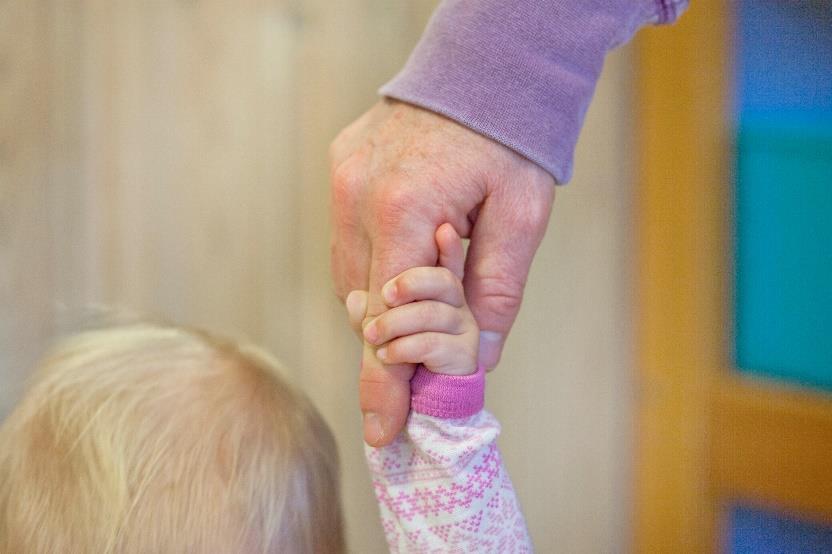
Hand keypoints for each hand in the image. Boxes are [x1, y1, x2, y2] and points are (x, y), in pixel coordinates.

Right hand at [330, 100, 553, 444]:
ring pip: (349, 280)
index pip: (387, 321)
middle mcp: (359, 198)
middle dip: (396, 337)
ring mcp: (341, 182)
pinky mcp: (338, 171)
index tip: (383, 430)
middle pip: (364, 307)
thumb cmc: (510, 140)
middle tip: (432, 344)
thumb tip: (474, 359)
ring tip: (424, 287)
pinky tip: (403, 256)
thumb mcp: (522, 216)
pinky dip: (372, 267)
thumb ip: (495, 292)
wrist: (482, 67)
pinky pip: (346, 244)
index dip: (385, 383)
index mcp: (406, 210)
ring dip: (383, 302)